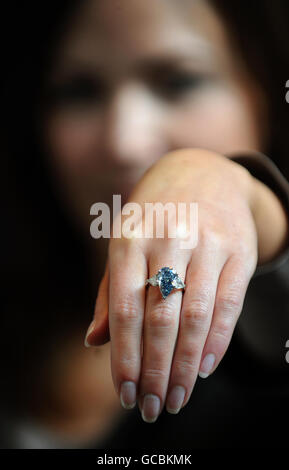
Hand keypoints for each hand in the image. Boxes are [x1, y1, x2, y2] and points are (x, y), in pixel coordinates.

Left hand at [84, 148, 257, 422]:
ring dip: (184, 365)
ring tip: (176, 398)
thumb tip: (93, 341)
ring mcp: (207, 243)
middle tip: (151, 406)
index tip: (124, 392)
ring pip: (195, 316)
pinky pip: (228, 303)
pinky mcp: (238, 250)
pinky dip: (216, 341)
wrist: (203, 174)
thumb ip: (109, 292)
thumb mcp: (124, 244)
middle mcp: (168, 239)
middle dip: (154, 369)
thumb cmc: (154, 218)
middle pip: (160, 318)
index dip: (124, 355)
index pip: (124, 308)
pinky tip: (203, 368)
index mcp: (130, 238)